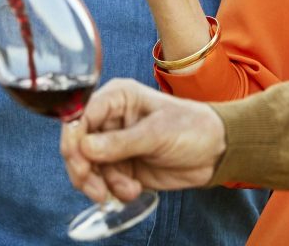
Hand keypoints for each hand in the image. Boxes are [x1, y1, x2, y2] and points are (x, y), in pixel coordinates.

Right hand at [61, 78, 225, 200]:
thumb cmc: (192, 127)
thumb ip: (120, 142)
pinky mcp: (121, 166)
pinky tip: (133, 190)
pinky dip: (114, 190)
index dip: (73, 139)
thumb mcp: (157, 133)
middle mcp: (110, 120)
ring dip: (103, 184)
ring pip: (87, 167)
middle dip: (83, 169)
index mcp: (117, 98)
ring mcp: (114, 144)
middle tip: (96, 188)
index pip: (81, 115)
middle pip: (77, 145)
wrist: (215, 152)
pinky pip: (103, 181)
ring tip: (128, 190)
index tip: (78, 161)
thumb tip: (85, 148)